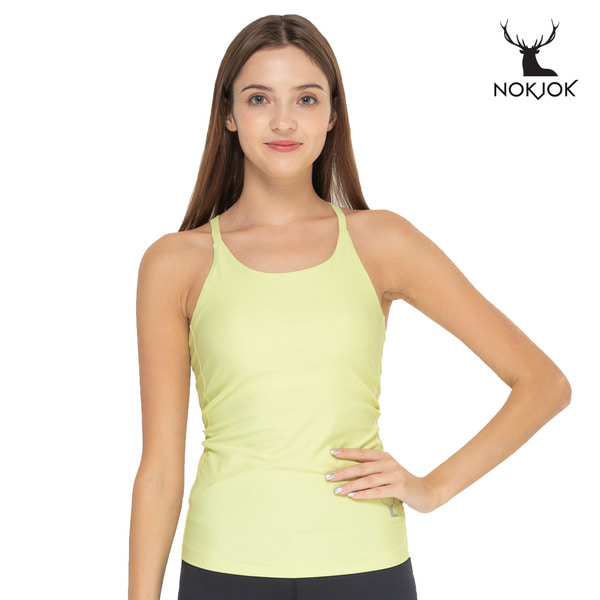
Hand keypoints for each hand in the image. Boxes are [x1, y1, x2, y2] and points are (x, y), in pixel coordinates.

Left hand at [326, 448, 441, 513]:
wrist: (426, 492)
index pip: (363, 453)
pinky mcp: (399, 488)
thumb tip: (350, 469)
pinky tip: (353, 496)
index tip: (332, 453)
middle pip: (362, 467)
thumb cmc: (402, 482)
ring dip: (351, 485)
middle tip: (328, 476)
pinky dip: (364, 494)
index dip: (348, 452)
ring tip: (337, 490)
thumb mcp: (389, 470)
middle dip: (344, 472)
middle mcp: (389, 464)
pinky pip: (378, 491)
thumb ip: (374, 468)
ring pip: (368, 480)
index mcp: (384, 457)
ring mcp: (395, 476)